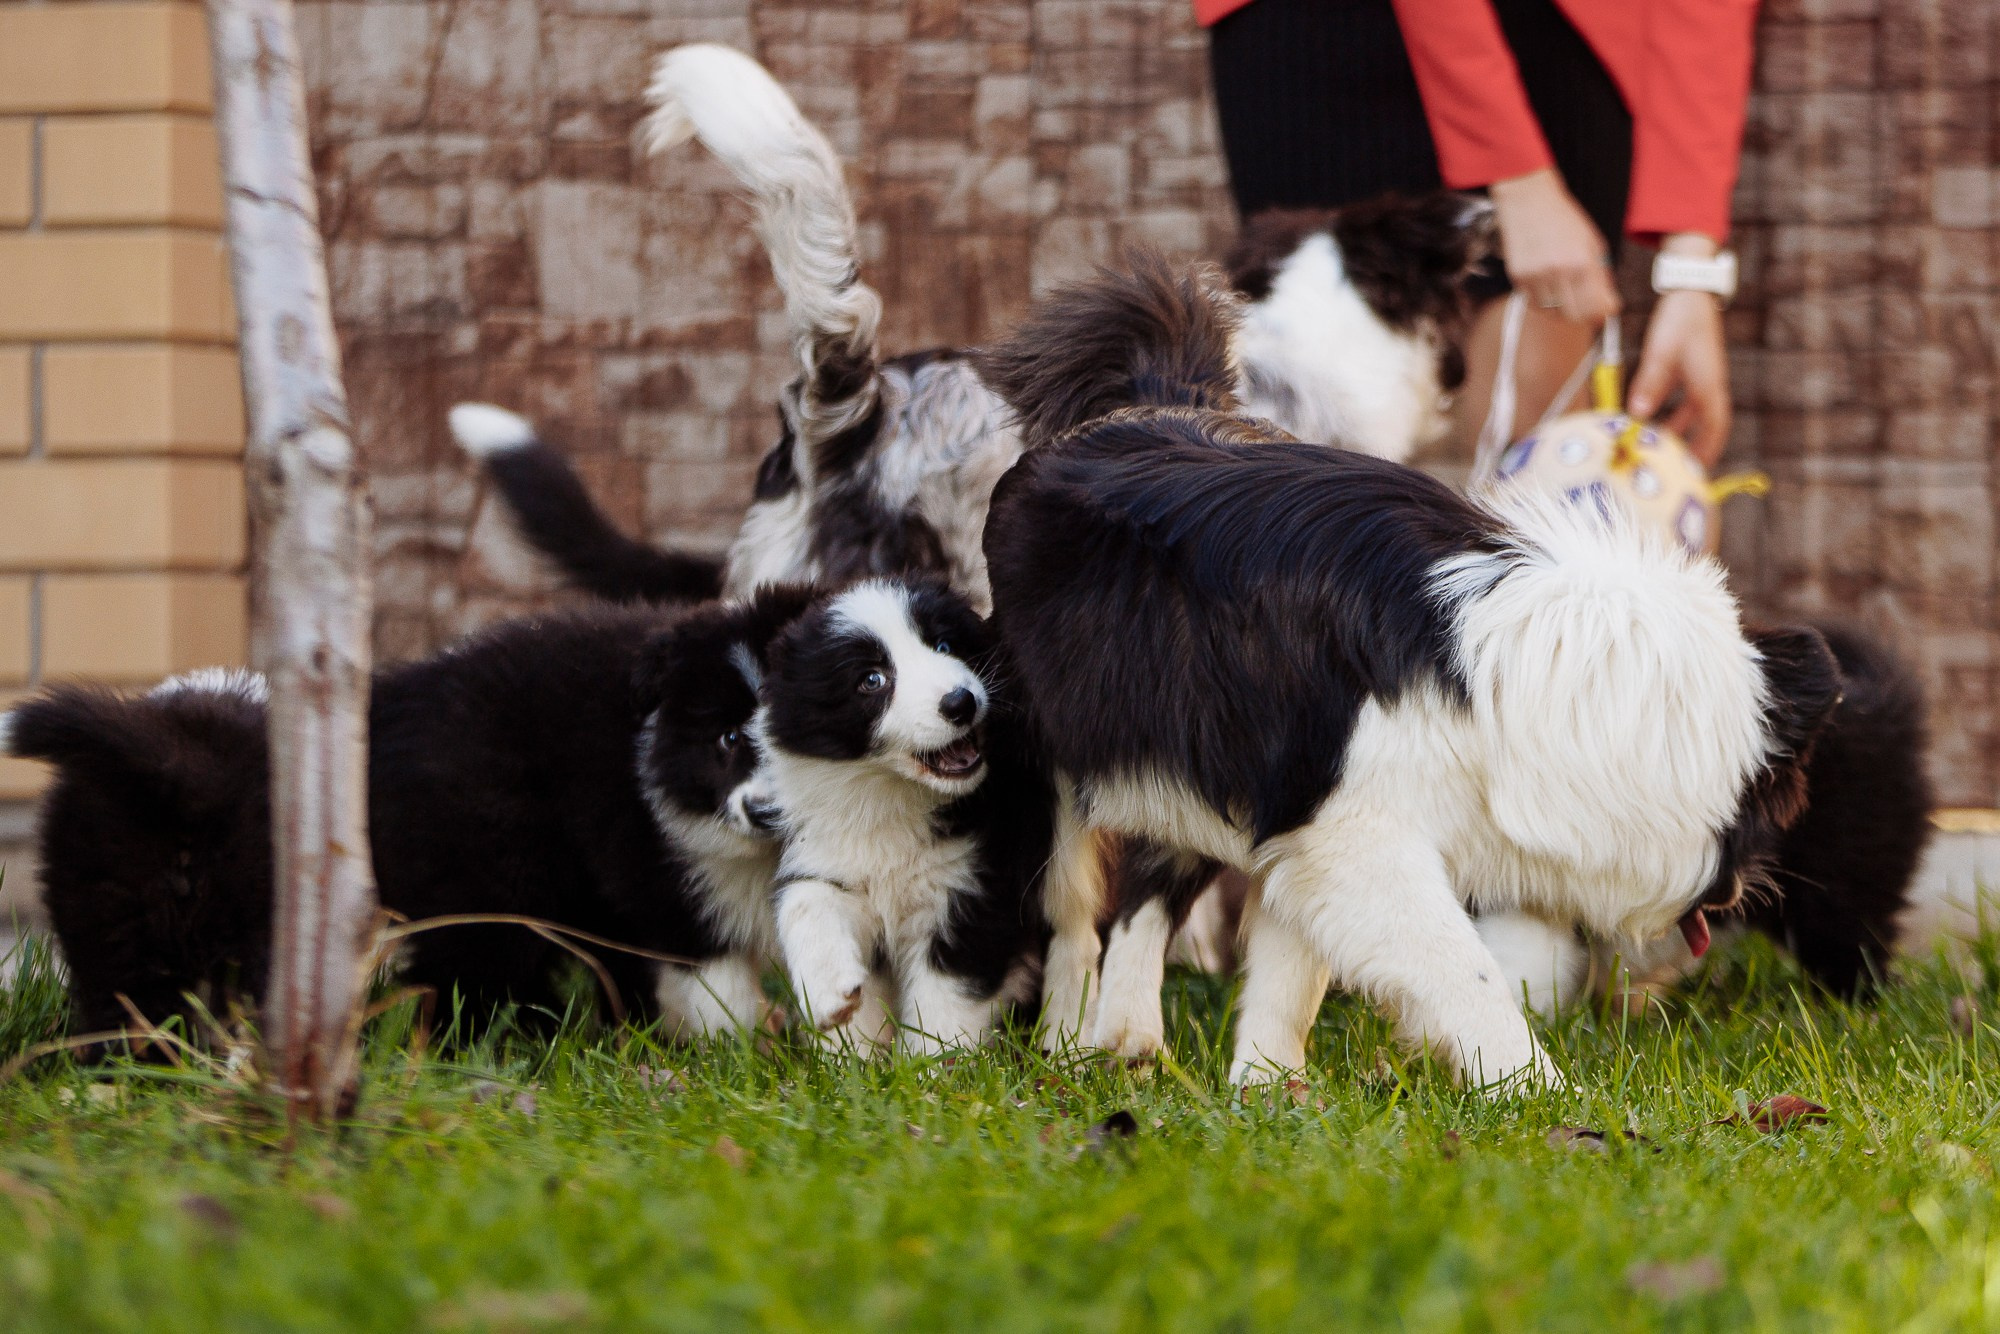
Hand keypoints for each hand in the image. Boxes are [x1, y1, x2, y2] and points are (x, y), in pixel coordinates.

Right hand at [1488, 168, 1619, 325]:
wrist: (1529, 200)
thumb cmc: (1563, 219)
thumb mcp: (1592, 242)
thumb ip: (1600, 274)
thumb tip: (1607, 303)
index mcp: (1582, 262)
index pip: (1596, 306)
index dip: (1604, 313)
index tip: (1606, 310)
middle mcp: (1558, 272)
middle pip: (1574, 316)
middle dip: (1584, 316)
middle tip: (1588, 308)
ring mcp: (1536, 276)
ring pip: (1553, 313)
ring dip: (1563, 309)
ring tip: (1568, 294)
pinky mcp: (1518, 277)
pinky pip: (1534, 303)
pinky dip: (1544, 302)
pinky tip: (1550, 288)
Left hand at [1629, 288, 1730, 464]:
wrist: (1690, 290)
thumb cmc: (1679, 319)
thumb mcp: (1661, 352)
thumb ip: (1650, 384)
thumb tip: (1637, 416)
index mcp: (1709, 385)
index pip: (1715, 428)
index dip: (1706, 451)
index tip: (1694, 472)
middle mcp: (1710, 385)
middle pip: (1706, 427)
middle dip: (1692, 449)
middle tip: (1673, 469)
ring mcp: (1702, 377)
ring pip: (1693, 415)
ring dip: (1677, 433)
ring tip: (1656, 450)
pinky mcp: (1692, 370)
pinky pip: (1685, 402)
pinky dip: (1672, 415)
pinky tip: (1650, 421)